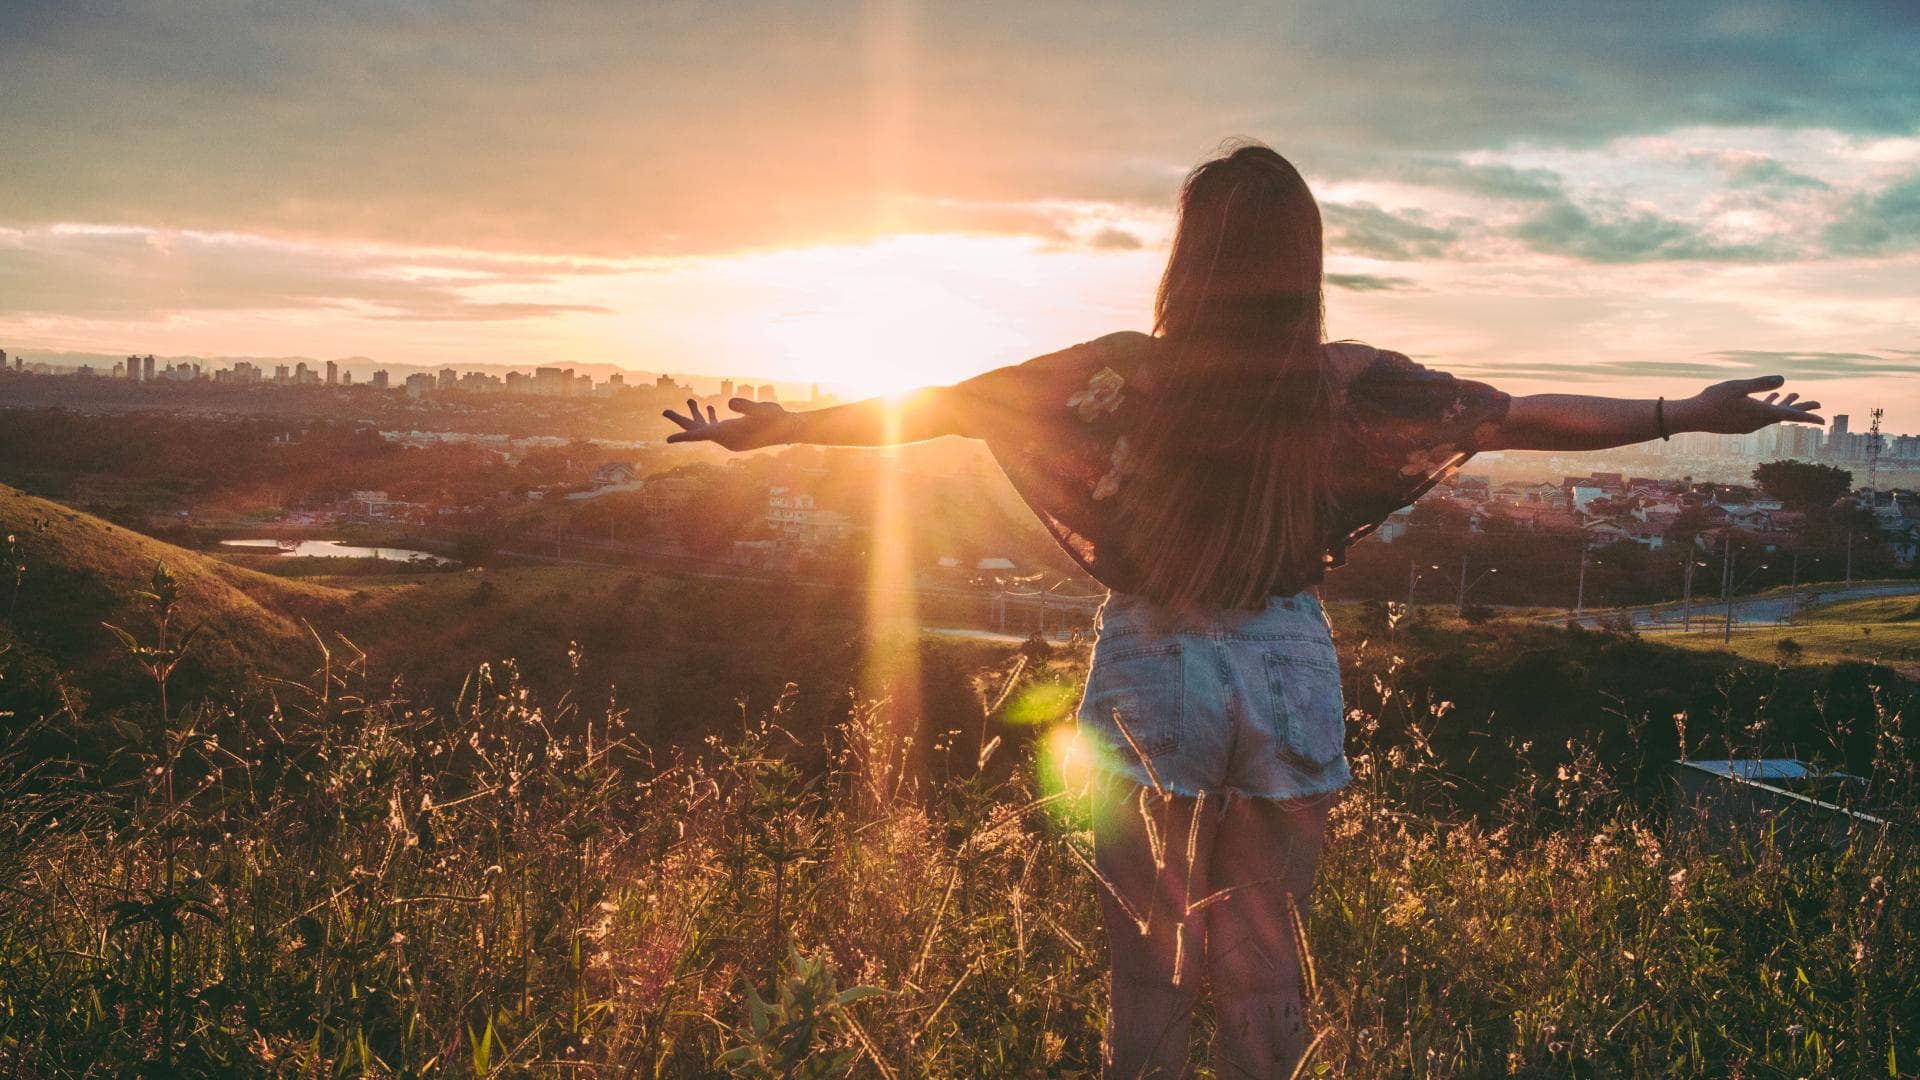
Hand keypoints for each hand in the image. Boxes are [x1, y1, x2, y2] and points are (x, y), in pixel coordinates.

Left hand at [662, 397, 792, 450]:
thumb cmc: (776, 419)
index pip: (701, 436)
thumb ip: (745, 406)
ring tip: (690, 399)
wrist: (788, 428)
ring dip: (696, 414)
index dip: (683, 437)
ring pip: (706, 426)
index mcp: (728, 435)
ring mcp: (730, 435)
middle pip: (697, 430)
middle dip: (681, 420)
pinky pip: (716, 425)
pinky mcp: (735, 431)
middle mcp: (725, 438)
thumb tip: (729, 402)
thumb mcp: (762, 410)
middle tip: (664, 411)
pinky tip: (707, 406)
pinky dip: (709, 416)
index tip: (668, 439)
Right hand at [1678, 376, 1822, 434]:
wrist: (1693, 417)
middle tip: (1817, 403)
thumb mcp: (1738, 386)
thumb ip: (1761, 383)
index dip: (1808, 415)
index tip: (1823, 420)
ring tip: (1795, 394)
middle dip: (1801, 407)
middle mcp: (1757, 422)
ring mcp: (1749, 424)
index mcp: (1760, 413)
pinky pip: (1761, 415)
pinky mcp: (1741, 424)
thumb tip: (1784, 380)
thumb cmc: (1713, 399)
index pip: (1790, 415)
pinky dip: (1770, 406)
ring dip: (1784, 404)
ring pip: (1773, 414)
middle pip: (1785, 415)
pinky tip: (1769, 399)